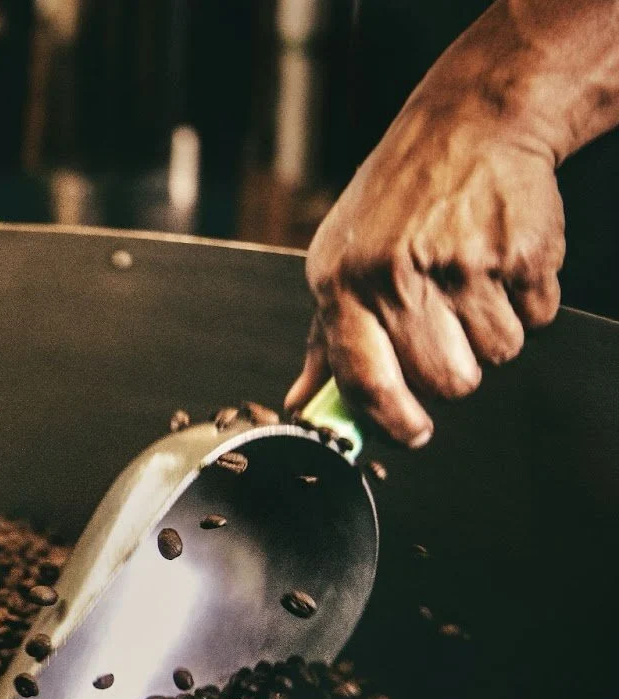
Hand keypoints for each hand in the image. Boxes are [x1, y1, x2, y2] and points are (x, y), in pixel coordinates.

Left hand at [286, 105, 563, 446]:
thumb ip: (325, 341)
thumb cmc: (396, 203)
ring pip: (498, 356)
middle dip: (455, 373)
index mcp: (344, 283)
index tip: (412, 433)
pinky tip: (502, 264)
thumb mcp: (339, 261)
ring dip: (493, 335)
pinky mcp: (523, 252)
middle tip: (448, 332)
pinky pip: (538, 320)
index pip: (365, 380)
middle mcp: (398, 274)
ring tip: (473, 285)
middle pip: (447, 383)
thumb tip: (303, 406)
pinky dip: (529, 304)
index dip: (393, 421)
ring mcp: (464, 263)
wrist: (470, 122)